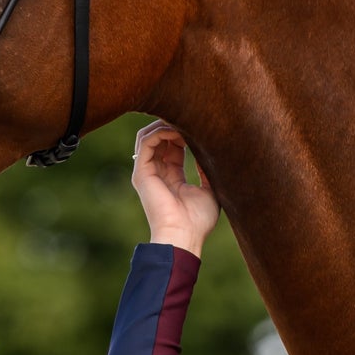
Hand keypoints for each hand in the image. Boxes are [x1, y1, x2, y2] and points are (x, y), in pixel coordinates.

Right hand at [131, 119, 220, 255]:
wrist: (184, 236)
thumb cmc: (198, 221)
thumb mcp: (210, 190)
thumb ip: (207, 170)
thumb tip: (211, 149)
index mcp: (172, 178)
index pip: (174, 147)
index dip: (186, 133)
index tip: (202, 126)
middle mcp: (157, 173)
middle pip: (160, 138)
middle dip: (175, 124)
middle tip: (193, 118)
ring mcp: (147, 172)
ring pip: (150, 135)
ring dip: (166, 124)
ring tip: (184, 121)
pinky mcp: (142, 172)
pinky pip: (146, 141)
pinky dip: (160, 131)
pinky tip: (177, 130)